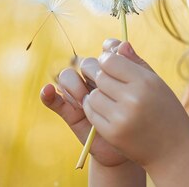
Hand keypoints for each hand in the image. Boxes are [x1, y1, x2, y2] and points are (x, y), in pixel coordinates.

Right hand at [40, 38, 139, 166]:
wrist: (135, 145)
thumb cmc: (141, 117)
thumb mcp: (140, 91)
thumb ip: (134, 67)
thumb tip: (123, 44)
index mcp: (113, 71)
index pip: (106, 52)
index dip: (108, 51)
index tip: (114, 56)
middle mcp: (95, 79)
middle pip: (86, 63)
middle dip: (92, 71)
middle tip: (102, 85)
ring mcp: (80, 93)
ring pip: (68, 76)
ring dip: (74, 84)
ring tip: (83, 99)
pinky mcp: (69, 111)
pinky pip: (53, 99)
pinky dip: (48, 94)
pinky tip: (48, 92)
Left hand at [82, 40, 188, 169]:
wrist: (173, 150)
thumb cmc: (167, 112)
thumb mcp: (157, 83)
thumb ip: (136, 62)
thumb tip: (118, 43)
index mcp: (145, 82)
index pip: (110, 60)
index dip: (108, 61)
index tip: (112, 66)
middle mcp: (132, 98)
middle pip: (99, 76)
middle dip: (99, 76)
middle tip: (107, 80)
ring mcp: (121, 117)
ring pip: (93, 94)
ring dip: (97, 93)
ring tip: (109, 96)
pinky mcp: (112, 133)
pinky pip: (92, 112)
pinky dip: (94, 108)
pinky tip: (106, 109)